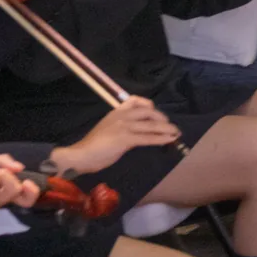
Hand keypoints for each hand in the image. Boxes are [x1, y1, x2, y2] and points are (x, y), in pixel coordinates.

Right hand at [49, 96, 178, 174]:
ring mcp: (123, 127)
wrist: (80, 156)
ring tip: (176, 134)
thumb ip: (121, 126)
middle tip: (169, 127)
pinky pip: (148, 138)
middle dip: (162, 118)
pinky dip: (161, 139)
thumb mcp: (108, 130)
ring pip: (151, 125)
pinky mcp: (125, 139)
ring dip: (167, 129)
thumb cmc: (93, 146)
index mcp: (115, 112)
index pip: (135, 100)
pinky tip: (169, 140)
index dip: (149, 105)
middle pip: (148, 112)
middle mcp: (121, 116)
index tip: (155, 112)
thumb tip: (138, 130)